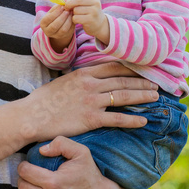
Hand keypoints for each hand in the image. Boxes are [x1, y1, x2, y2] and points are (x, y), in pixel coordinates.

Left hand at [17, 136, 142, 188]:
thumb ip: (61, 143)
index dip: (24, 167)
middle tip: (31, 179)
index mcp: (53, 182)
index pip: (24, 172)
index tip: (28, 167)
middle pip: (22, 188)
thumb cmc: (91, 176)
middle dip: (24, 180)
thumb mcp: (81, 153)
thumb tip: (41, 150)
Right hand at [20, 62, 157, 141]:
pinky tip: (144, 121)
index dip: (131, 68)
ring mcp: (92, 101)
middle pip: (123, 81)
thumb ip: (80, 79)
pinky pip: (117, 119)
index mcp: (84, 73)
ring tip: (155, 98)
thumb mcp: (64, 81)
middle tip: (157, 84)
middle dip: (142, 82)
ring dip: (142, 97)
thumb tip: (91, 78)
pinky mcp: (91, 119)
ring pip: (124, 97)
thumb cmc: (44, 100)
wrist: (32, 115)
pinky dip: (133, 120)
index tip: (143, 70)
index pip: (114, 67)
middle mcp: (91, 85)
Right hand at [39, 4, 74, 52]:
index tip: (62, 6)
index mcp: (43, 23)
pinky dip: (72, 23)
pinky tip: (73, 17)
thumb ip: (58, 6)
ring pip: (63, 29)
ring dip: (68, 20)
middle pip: (55, 25)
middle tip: (68, 10)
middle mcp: (48, 31)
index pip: (48, 18)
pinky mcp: (65, 36)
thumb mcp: (54, 11)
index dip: (56, 12)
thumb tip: (66, 1)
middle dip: (62, 17)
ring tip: (71, 13)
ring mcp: (56, 36)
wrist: (59, 27)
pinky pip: (69, 31)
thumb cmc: (55, 16)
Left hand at [67, 0, 108, 44]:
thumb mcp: (87, 3)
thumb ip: (78, 0)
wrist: (99, 25)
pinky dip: (73, 19)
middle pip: (78, 0)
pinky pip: (76, 18)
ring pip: (76, 10)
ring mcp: (94, 11)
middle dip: (69, 4)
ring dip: (72, 13)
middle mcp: (95, 3)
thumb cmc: (89, 12)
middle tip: (67, 7)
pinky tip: (77, 20)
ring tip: (76, 15)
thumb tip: (64, 2)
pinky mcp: (90, 20)